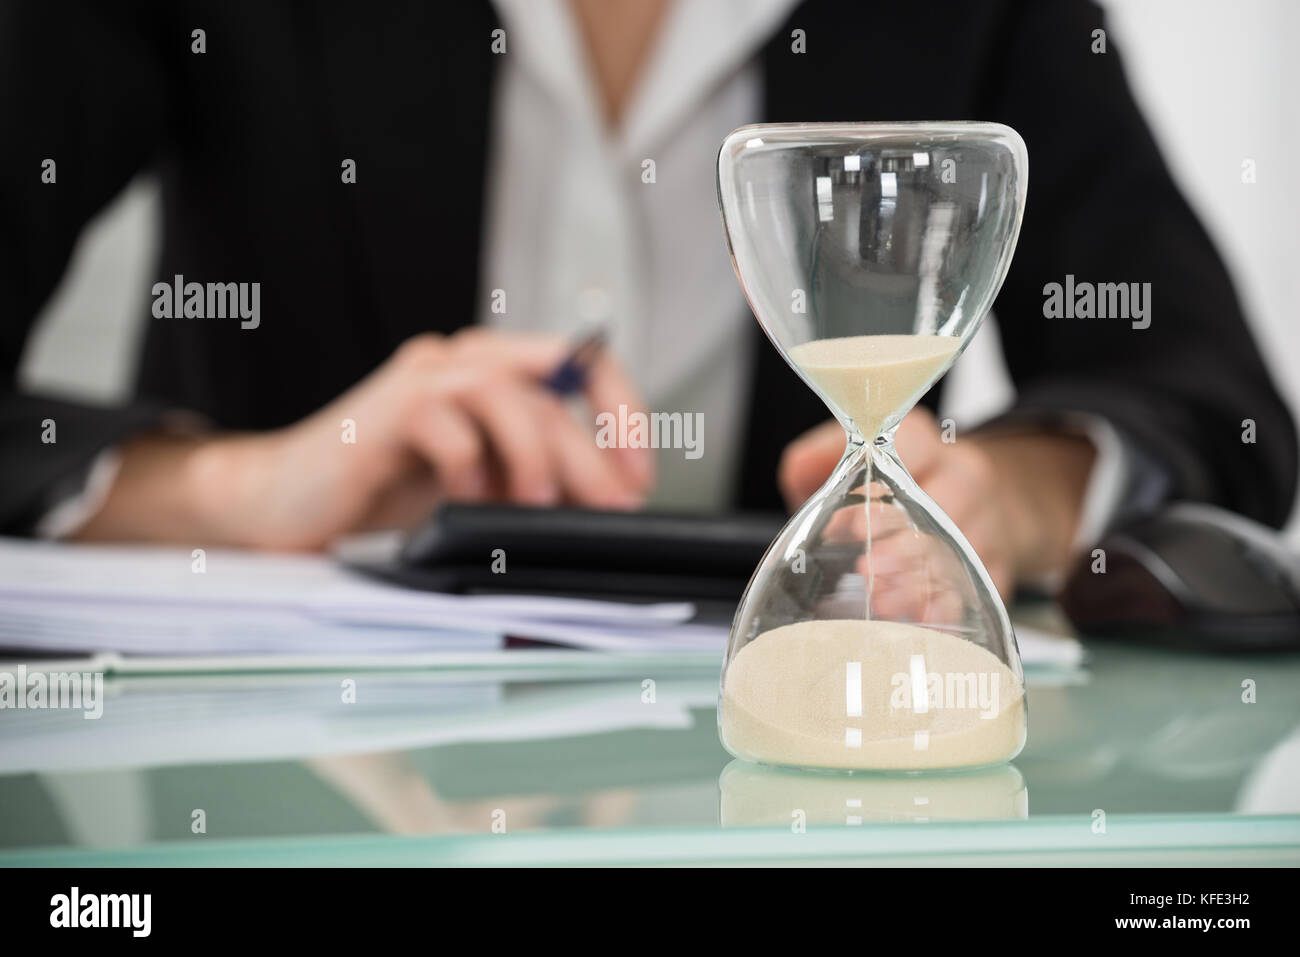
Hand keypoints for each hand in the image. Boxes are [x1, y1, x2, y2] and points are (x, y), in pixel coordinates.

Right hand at [77, 329, 654, 548]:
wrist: (285, 505)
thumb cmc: (381, 495)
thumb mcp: (480, 488)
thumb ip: (532, 481)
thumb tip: (603, 506)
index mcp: (495, 373)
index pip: (583, 366)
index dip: (622, 414)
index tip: (637, 476)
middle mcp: (463, 363)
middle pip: (551, 393)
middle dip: (591, 457)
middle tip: (610, 509)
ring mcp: (422, 380)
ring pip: (505, 396)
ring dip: (534, 456)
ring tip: (535, 506)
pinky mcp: (382, 409)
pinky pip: (444, 423)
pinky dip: (466, 464)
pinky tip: (462, 500)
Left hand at [779, 407, 1093, 599]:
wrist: (977, 508)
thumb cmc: (900, 489)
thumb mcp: (857, 463)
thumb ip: (820, 461)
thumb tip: (802, 470)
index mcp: (926, 446)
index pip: (910, 450)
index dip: (880, 485)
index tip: (852, 518)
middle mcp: (962, 479)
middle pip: (938, 508)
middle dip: (900, 543)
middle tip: (866, 568)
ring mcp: (986, 523)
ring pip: (956, 553)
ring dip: (918, 581)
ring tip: (881, 601)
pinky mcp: (995, 568)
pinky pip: (976, 590)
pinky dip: (947, 608)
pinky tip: (921, 622)